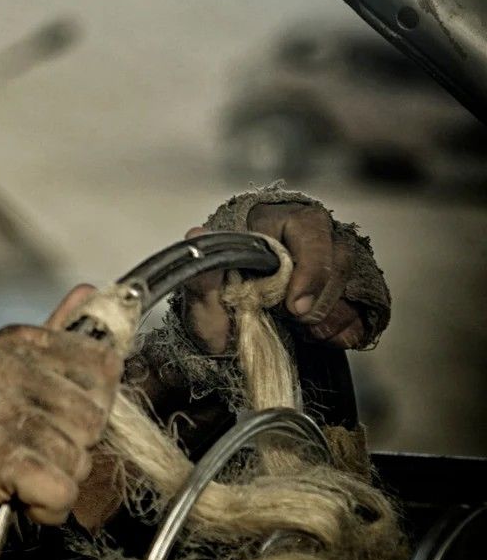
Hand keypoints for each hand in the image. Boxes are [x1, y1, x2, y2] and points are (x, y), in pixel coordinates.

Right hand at [0, 285, 122, 554]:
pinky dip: (44, 509)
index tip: (43, 420)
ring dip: (53, 482)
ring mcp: (2, 410)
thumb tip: (91, 290)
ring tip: (10, 477)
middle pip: (96, 417)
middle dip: (70, 449)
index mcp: (13, 341)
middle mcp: (8, 365)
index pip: (103, 365)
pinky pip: (61, 492)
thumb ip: (49, 338)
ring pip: (79, 459)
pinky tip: (12, 499)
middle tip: (21, 454)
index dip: (85, 406)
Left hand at [184, 202, 366, 352]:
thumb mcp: (202, 298)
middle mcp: (309, 236)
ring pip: (353, 284)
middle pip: (340, 258)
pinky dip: (344, 331)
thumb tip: (197, 235)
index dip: (309, 269)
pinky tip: (317, 337)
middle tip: (296, 320)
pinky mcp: (346, 294)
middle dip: (320, 298)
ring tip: (299, 329)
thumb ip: (200, 274)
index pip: (309, 229)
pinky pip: (362, 311)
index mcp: (272, 222)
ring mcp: (332, 264)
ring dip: (330, 315)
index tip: (294, 307)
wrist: (227, 334)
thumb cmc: (216, 306)